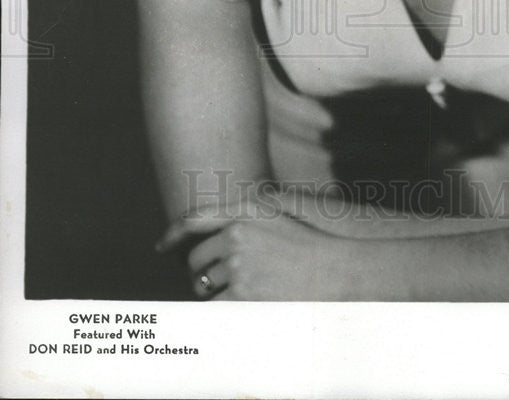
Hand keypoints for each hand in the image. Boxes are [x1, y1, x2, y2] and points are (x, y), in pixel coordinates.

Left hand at [158, 209, 364, 300]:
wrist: (334, 268)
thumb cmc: (308, 244)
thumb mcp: (277, 215)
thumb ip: (244, 218)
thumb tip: (211, 234)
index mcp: (244, 210)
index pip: (195, 219)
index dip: (173, 233)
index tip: (161, 245)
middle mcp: (238, 233)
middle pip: (197, 258)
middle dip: (201, 273)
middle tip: (215, 283)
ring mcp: (239, 263)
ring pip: (204, 284)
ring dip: (211, 294)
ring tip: (232, 295)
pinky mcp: (244, 291)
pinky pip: (216, 305)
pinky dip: (218, 310)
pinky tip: (231, 309)